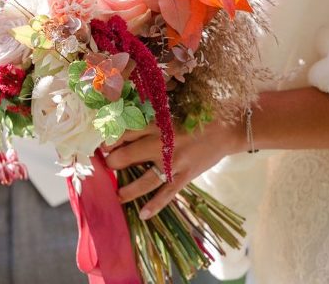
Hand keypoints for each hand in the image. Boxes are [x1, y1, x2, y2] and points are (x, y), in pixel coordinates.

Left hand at [104, 120, 243, 219]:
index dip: (111, 139)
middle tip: (107, 166)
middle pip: (130, 155)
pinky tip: (143, 214)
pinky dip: (155, 205)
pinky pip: (167, 193)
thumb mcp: (171, 113)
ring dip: (129, 189)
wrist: (227, 129)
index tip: (102, 145)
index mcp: (158, 124)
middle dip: (114, 162)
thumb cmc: (197, 117)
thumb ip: (151, 120)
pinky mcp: (185, 176)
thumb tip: (126, 126)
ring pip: (146, 179)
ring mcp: (175, 163)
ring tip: (117, 195)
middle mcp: (164, 143)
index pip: (126, 132)